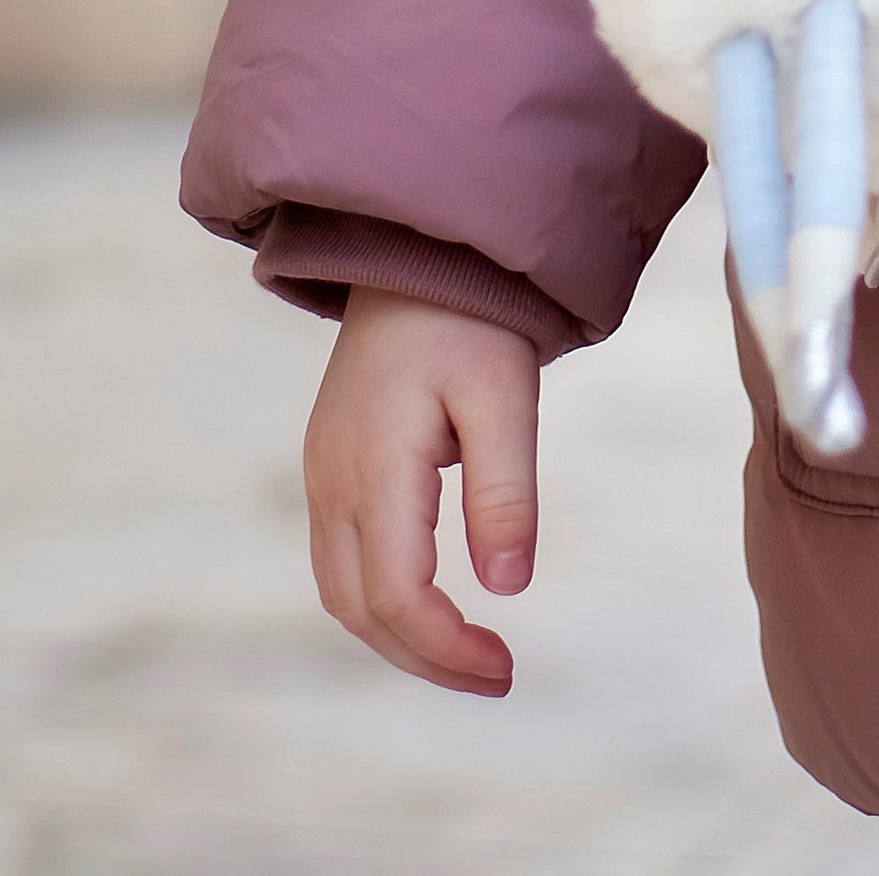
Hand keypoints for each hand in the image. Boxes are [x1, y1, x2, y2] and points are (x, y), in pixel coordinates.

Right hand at [303, 287, 541, 693]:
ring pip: (342, 592)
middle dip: (425, 658)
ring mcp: (322, 474)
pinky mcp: (329, 465)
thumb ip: (504, 492)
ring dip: (399, 636)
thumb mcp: (505, 397)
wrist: (415, 251)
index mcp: (376, 468)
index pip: (399, 595)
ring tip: (467, 653)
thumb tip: (508, 588)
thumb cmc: (469, 318)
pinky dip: (381, 600)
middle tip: (496, 675)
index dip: (448, 648)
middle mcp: (333, 481)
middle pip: (362, 610)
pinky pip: (341, 559)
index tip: (506, 668)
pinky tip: (432, 602)